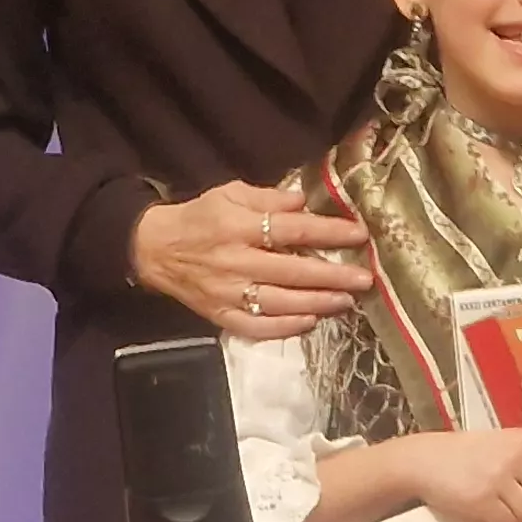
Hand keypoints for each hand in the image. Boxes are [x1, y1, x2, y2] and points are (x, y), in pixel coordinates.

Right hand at [129, 182, 373, 340]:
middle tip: (365, 280)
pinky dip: (285, 328)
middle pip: (292, 272)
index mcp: (238, 226)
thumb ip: (267, 197)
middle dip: (333, 276)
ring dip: (317, 304)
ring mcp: (228, 293)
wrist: (155, 249)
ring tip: (346, 302)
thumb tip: (303, 201)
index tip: (358, 235)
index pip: (292, 230)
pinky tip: (310, 322)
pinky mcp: (220, 316)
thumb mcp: (229, 192)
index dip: (327, 233)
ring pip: (279, 304)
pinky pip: (256, 328)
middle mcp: (235, 262)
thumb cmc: (199, 217)